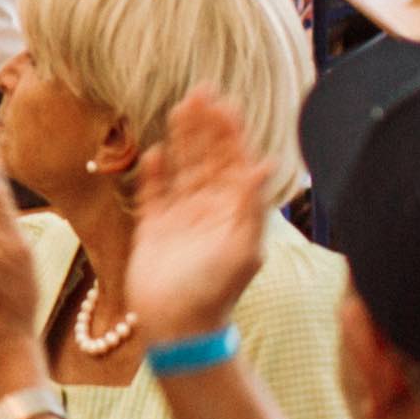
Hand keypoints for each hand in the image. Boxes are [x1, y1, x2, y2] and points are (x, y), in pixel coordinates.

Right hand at [112, 87, 273, 349]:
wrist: (179, 327)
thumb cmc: (217, 291)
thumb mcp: (243, 248)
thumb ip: (252, 204)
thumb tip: (266, 162)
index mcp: (234, 209)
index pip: (233, 161)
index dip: (229, 132)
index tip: (224, 103)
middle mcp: (209, 207)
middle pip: (207, 156)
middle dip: (205, 125)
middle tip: (199, 91)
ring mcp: (180, 215)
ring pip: (181, 167)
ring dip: (181, 139)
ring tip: (179, 108)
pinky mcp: (153, 227)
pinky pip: (153, 191)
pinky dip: (154, 172)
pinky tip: (154, 152)